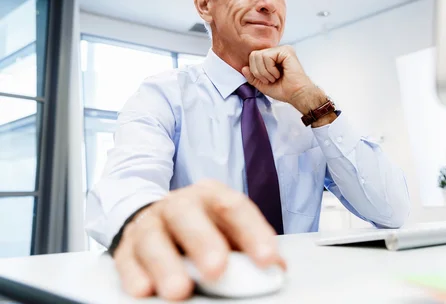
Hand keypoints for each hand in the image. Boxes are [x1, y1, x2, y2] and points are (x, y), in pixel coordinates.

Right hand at [113, 180, 285, 300]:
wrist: (156, 217)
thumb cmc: (201, 226)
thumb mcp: (227, 229)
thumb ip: (248, 245)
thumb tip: (277, 268)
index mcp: (210, 195)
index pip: (233, 207)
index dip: (252, 232)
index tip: (267, 259)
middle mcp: (178, 204)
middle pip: (187, 214)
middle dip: (203, 242)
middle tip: (217, 269)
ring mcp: (150, 224)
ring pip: (153, 238)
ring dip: (166, 264)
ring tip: (179, 290)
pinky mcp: (126, 247)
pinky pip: (127, 259)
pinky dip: (134, 275)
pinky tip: (144, 289)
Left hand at [242, 46, 329, 116]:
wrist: (296, 95)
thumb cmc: (284, 90)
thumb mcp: (263, 85)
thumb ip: (252, 77)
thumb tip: (244, 68)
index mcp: (272, 57)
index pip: (253, 57)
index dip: (255, 71)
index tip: (266, 80)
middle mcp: (277, 51)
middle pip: (254, 55)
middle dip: (258, 71)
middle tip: (270, 79)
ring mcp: (282, 49)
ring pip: (259, 55)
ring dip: (265, 72)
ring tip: (275, 77)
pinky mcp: (286, 50)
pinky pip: (267, 57)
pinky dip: (270, 69)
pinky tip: (279, 73)